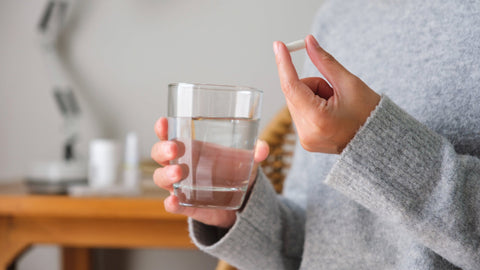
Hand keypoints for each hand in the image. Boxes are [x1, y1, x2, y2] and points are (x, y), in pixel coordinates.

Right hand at [151, 117, 268, 227]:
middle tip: (175, 148)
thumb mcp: (246, 160)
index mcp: (190, 147)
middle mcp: (180, 164)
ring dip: (165, 174)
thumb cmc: (235, 172)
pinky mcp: (186, 205)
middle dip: (163, 149)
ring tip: (179, 173)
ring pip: (161, 178)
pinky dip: (171, 203)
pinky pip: (172, 204)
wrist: (240, 204)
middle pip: (159, 154)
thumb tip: (262, 149)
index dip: (163, 128)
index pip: (169, 134)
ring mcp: (180, 185)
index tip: (164, 122)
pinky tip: (173, 201)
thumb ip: (254, 152)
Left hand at [273, 35, 380, 153]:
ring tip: (336, 106)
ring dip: (311, 96)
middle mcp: (307, 133)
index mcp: (318, 118)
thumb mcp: (349, 83)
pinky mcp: (306, 141)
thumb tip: (308, 42)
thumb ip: (324, 62)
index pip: (291, 86)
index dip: (284, 63)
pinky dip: (311, 107)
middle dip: (311, 85)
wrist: (379, 141)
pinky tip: (330, 114)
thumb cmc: (369, 112)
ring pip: (296, 102)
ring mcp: (305, 140)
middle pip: (293, 93)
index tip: (279, 45)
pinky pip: (300, 114)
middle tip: (333, 92)